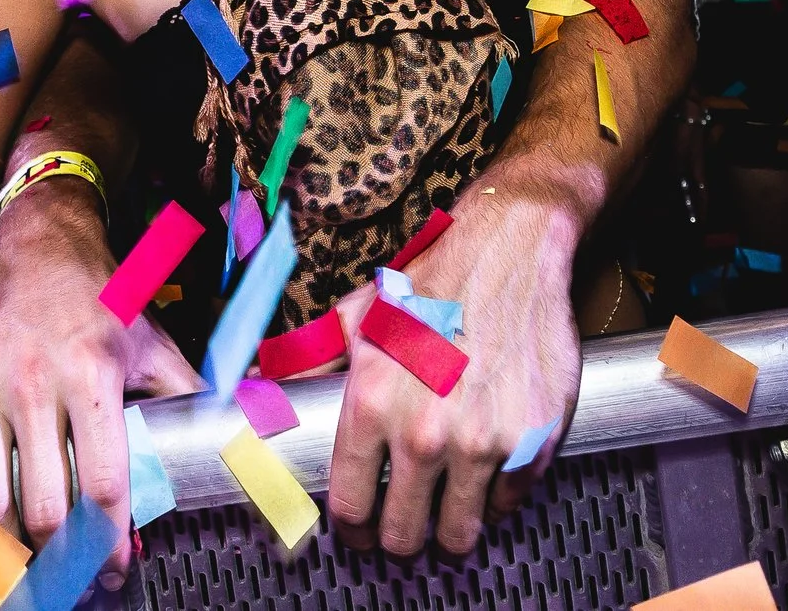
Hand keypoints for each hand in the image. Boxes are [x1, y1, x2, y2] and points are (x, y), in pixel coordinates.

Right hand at [0, 194, 198, 591]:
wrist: (37, 254)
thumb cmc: (100, 306)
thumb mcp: (153, 344)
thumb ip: (190, 395)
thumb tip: (244, 433)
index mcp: (91, 374)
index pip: (103, 480)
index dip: (108, 541)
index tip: (113, 571)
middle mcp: (32, 383)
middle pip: (42, 501)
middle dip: (57, 559)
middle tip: (66, 585)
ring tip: (16, 587)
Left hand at [324, 191, 581, 556]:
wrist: (509, 248)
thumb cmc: (431, 281)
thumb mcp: (358, 317)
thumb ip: (308, 363)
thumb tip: (253, 384)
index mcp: (372, 405)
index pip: (350, 507)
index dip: (353, 532)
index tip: (361, 535)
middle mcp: (425, 431)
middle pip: (403, 534)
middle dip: (400, 539)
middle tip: (406, 529)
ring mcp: (483, 440)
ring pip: (460, 532)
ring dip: (451, 530)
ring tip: (449, 515)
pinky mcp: (533, 439)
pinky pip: (510, 501)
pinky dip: (498, 497)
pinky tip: (488, 476)